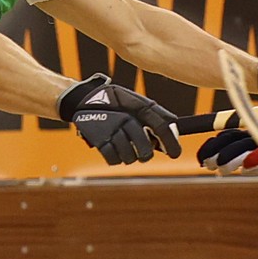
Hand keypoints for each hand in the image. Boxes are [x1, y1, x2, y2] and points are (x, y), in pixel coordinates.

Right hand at [58, 73, 183, 165]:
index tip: (174, 154)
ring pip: (129, 157)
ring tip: (124, 149)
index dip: (171, 143)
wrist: (82, 99)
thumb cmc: (114, 101)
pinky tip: (113, 150)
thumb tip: (173, 124)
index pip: (161, 127)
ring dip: (129, 157)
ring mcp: (112, 130)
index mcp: (139, 108)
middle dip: (145, 154)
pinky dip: (115, 158)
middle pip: (144, 149)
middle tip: (142, 153)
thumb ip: (153, 112)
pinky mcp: (99, 139)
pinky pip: (113, 159)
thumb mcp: (135, 100)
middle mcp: (127, 119)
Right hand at [196, 123, 257, 192]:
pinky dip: (216, 145)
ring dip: (220, 149)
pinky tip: (204, 157)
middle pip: (249, 142)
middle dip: (231, 153)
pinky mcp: (252, 136)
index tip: (245, 167)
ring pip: (237, 137)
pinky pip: (231, 137)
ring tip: (206, 163)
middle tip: (215, 167)